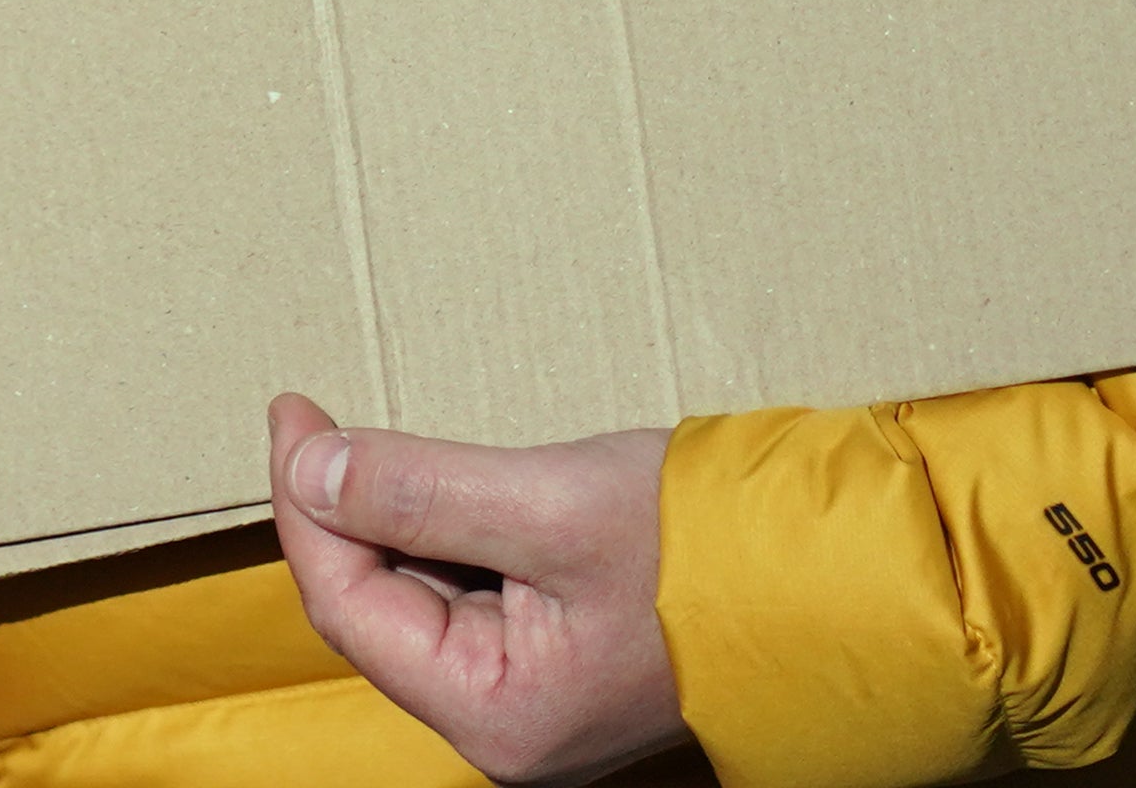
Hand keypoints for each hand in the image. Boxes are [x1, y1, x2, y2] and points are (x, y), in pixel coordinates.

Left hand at [267, 395, 690, 784]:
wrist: (843, 575)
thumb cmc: (712, 549)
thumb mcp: (549, 503)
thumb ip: (420, 490)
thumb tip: (312, 469)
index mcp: (495, 713)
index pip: (348, 605)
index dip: (305, 501)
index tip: (292, 411)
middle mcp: (507, 723)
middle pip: (376, 606)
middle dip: (341, 507)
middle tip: (316, 414)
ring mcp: (538, 694)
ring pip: (421, 594)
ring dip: (393, 515)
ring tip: (375, 438)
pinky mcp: (565, 656)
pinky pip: (473, 591)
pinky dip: (444, 530)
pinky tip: (443, 480)